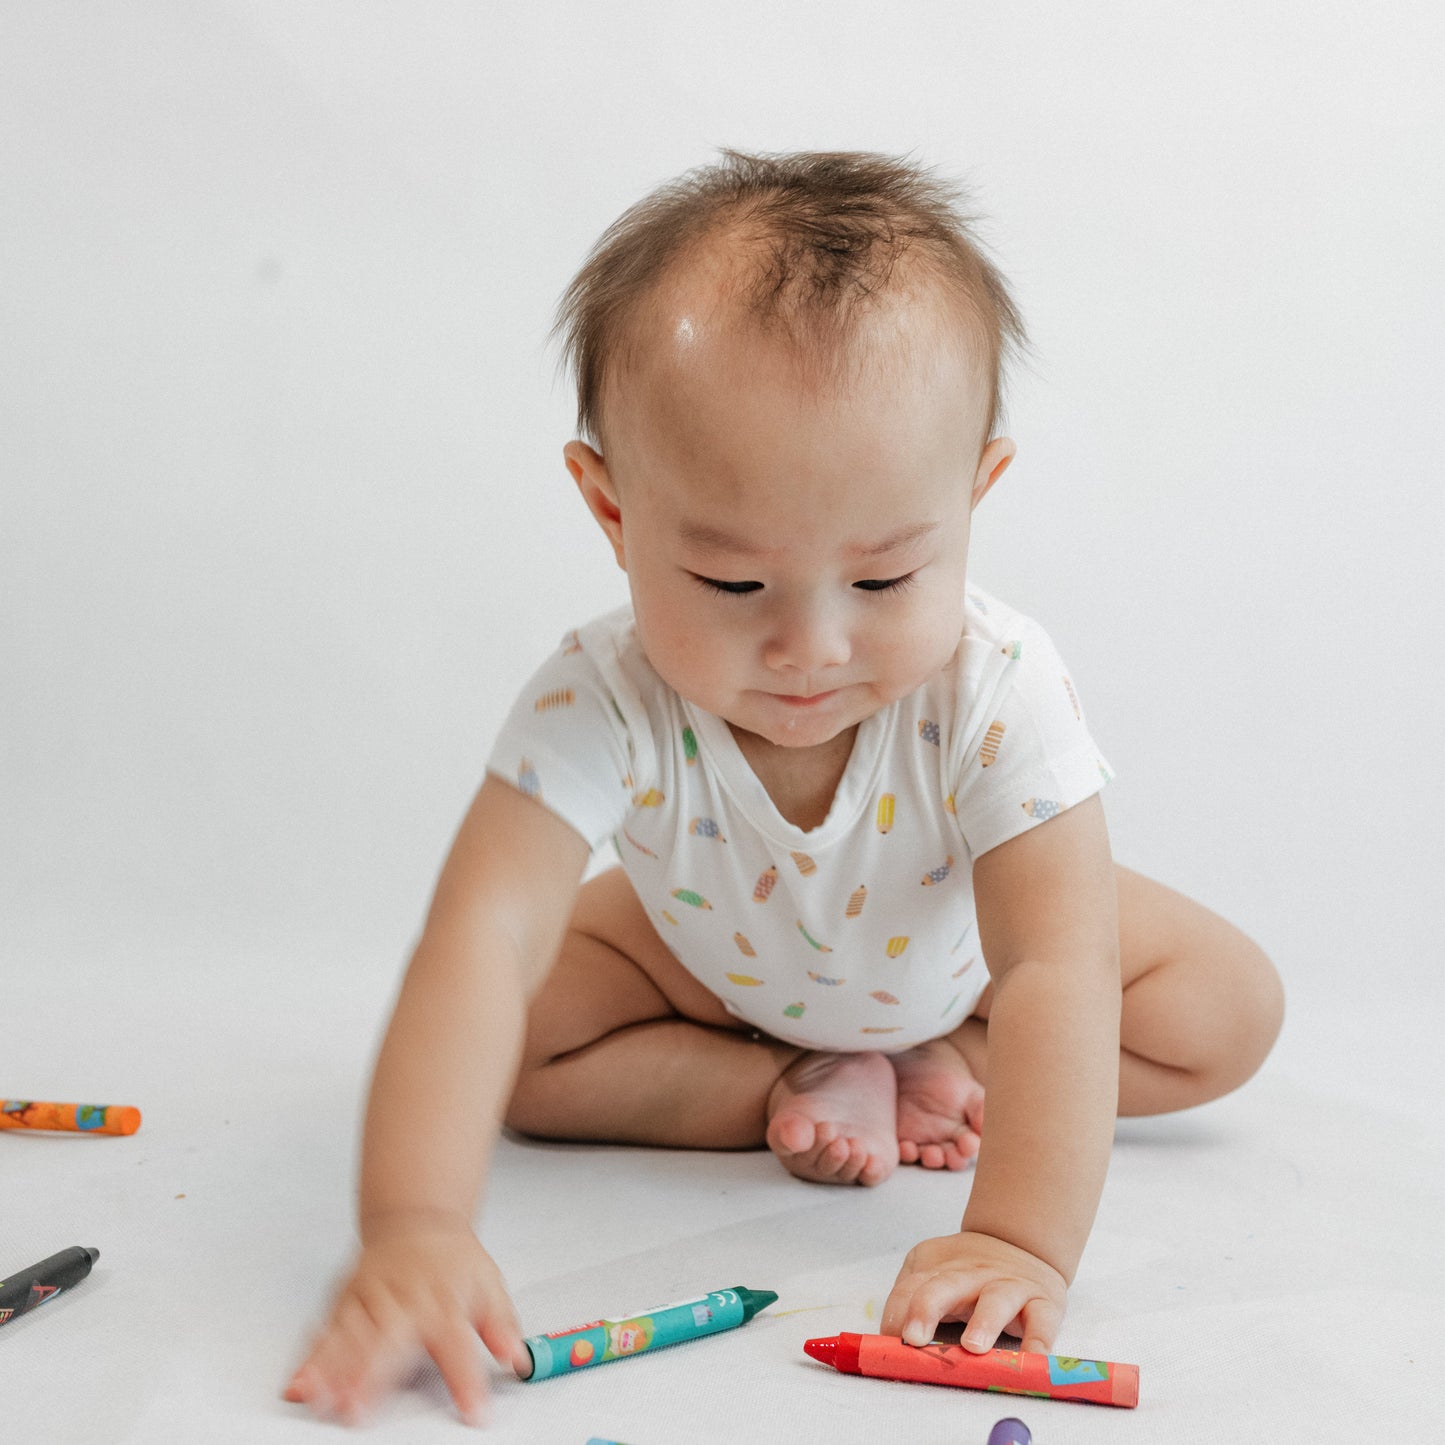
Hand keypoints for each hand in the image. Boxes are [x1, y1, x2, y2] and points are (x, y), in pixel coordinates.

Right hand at [283, 1217, 529, 1425]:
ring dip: (332, 1370)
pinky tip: (299, 1384)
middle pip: (387, 1339)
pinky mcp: (345, 1301)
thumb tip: (517, 1357)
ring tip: (320, 1399)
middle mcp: (404, 1301)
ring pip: (349, 1337)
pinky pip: (325, 1331)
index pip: (458, 1345)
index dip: (466, 1380)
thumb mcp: (489, 1285)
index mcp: (444, 1301)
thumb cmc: (452, 1261)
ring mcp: (370, 1300)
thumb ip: (502, 1326)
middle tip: (356, 1408)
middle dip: (370, 1374)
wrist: (416, 1220)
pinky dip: (310, 1358)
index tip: (474, 1412)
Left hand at [880, 1230, 1066, 1355]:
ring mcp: (1009, 1287)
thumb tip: (890, 1340)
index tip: (888, 1339)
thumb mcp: (934, 1273)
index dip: (897, 1311)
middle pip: (945, 1285)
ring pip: (996, 1300)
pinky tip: (1033, 1357)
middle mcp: (972, 1275)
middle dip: (926, 1309)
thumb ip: (912, 1298)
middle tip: (914, 1338)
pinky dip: (1039, 1340)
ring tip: (973, 1347)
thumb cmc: (968, 1272)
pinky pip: (1042, 1321)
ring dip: (984, 1322)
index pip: (911, 1287)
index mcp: (939, 1269)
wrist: (1021, 1242)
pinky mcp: (1043, 1303)